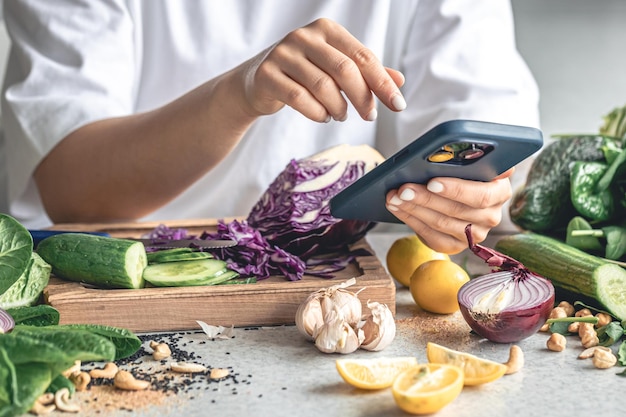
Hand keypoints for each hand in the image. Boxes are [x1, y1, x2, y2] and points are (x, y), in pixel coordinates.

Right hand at [235, 18, 405, 121]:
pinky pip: (300, 99)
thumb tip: (399, 81)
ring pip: (323, 86)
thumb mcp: (335, 68)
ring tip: (340, 115)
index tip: (397, 105)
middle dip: (363, 98)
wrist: (256, 82)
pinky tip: (322, 116)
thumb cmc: (302, 73)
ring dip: (339, 108)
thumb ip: (365, 73)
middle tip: (369, 116)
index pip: (363, 56)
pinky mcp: (268, 74)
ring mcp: (283, 54)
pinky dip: (317, 113)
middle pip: (345, 70)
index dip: (383, 83)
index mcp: (326, 30)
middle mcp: (304, 36)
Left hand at [386, 169, 514, 253]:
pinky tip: (397, 208)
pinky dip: (410, 220)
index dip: (455, 189)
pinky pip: (431, 236)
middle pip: (456, 210)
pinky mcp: (456, 245)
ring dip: (413, 209)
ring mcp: (475, 234)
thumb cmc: (461, 170)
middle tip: (403, 189)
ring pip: (440, 223)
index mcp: (500, 191)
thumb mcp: (469, 161)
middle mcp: (492, 216)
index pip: (480, 195)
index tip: (432, 182)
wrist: (453, 190)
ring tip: (395, 196)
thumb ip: (471, 158)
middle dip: (425, 198)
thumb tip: (462, 154)